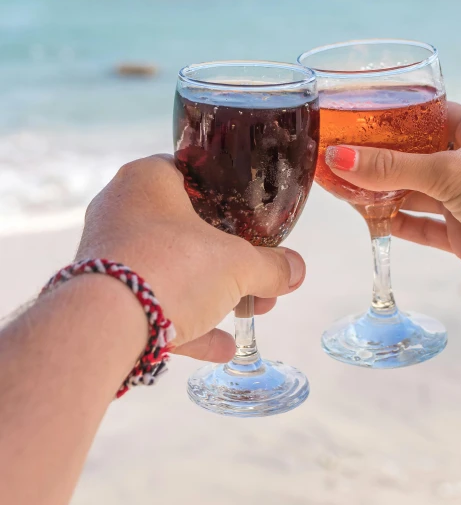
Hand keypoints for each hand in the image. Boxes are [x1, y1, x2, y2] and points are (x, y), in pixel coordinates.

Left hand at [77, 155, 304, 361]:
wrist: (104, 326)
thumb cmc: (173, 267)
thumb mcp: (237, 264)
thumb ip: (272, 266)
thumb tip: (297, 270)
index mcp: (148, 178)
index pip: (195, 175)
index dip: (231, 198)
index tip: (255, 223)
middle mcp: (121, 207)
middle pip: (188, 227)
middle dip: (231, 258)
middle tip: (263, 276)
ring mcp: (110, 252)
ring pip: (172, 268)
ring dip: (214, 292)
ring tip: (253, 310)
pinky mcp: (103, 294)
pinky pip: (154, 302)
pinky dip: (188, 320)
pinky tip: (223, 346)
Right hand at [325, 102, 460, 302]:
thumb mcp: (447, 173)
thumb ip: (392, 167)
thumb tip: (337, 156)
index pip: (430, 115)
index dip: (397, 116)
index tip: (360, 118)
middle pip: (417, 156)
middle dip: (382, 158)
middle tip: (343, 155)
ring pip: (417, 192)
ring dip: (385, 192)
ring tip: (346, 187)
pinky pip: (424, 226)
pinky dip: (399, 223)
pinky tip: (373, 220)